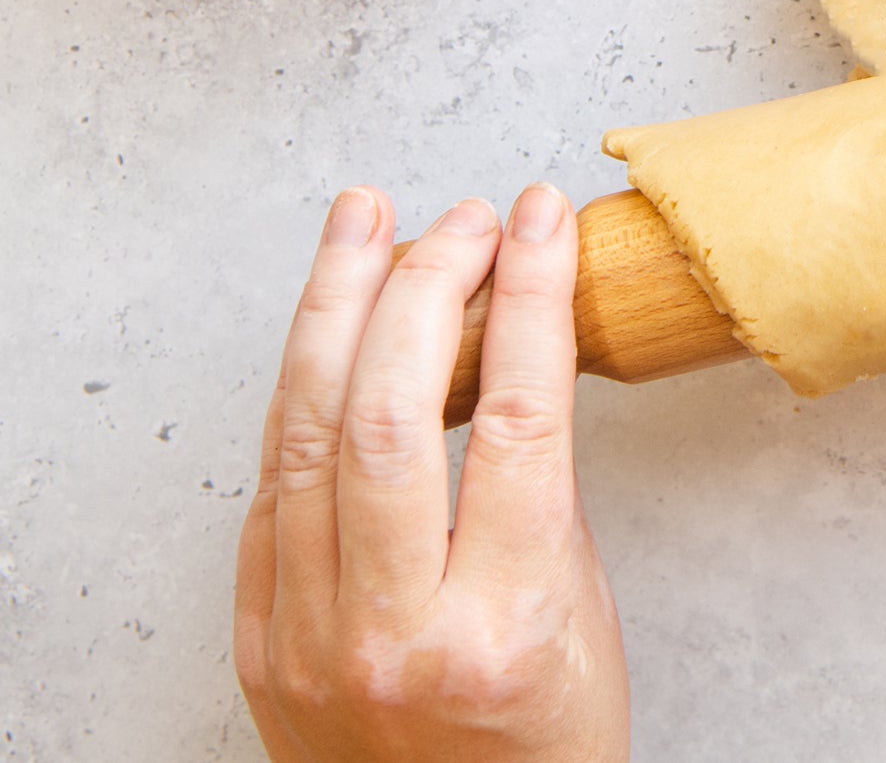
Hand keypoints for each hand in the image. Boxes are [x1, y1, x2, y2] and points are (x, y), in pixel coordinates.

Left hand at [234, 185, 628, 761]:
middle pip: (392, 412)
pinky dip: (302, 398)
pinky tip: (328, 336)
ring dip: (336, 310)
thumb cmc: (547, 737)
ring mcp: (313, 640)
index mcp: (502, 618)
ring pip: (308, 435)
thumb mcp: (580, 609)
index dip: (527, 296)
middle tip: (459, 217)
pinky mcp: (262, 645)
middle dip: (423, 286)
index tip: (541, 219)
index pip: (515, 415)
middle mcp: (396, 628)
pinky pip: (271, 494)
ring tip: (365, 224)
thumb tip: (497, 354)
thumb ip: (533, 491)